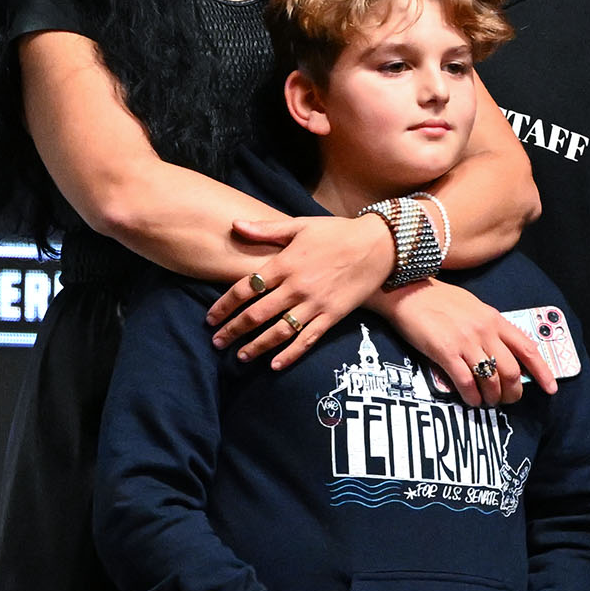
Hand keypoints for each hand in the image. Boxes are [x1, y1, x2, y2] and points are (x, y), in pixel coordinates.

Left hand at [206, 214, 395, 365]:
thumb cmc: (337, 232)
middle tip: (217, 342)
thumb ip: (266, 229)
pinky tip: (275, 365)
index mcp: (285, 263)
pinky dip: (291, 354)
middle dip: (233, 330)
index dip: (225, 305)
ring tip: (240, 357)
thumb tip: (235, 225)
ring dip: (257, 346)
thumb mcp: (300, 225)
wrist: (378, 245)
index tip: (210, 318)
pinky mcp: (333, 316)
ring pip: (279, 331)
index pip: (246, 288)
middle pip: (257, 314)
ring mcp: (315, 304)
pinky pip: (308, 339)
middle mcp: (297, 287)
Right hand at [373, 277, 555, 406]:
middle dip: (513, 392)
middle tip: (507, 400)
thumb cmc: (440, 300)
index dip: (542, 371)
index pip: (527, 349)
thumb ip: (490, 328)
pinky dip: (471, 396)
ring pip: (491, 380)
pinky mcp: (445, 351)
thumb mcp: (474, 308)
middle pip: (511, 371)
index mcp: (495, 320)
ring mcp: (465, 342)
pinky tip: (471, 400)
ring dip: (492, 398)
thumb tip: (503, 352)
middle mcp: (485, 331)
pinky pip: (465, 382)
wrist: (408, 290)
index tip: (551, 388)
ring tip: (487, 402)